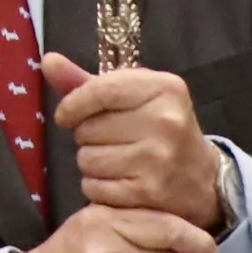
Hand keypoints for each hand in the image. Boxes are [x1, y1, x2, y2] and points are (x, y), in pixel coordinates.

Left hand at [42, 55, 218, 226]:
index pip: (99, 90)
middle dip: (88, 137)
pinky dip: (98, 188)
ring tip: (118, 161)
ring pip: (87, 159)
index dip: (72, 104)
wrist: (203, 180)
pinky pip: (95, 188)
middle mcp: (165, 121)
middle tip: (113, 141)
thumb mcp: (134, 98)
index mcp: (164, 89)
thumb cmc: (160, 130)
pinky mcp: (150, 191)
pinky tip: (121, 182)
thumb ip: (88, 82)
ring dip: (91, 164)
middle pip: (87, 128)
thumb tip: (48, 61)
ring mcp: (159, 158)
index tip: (65, 116)